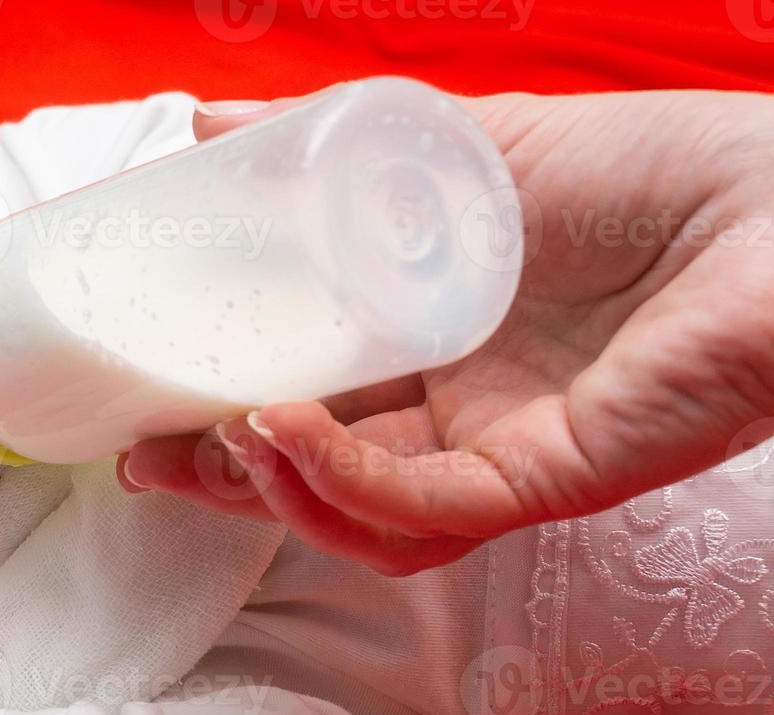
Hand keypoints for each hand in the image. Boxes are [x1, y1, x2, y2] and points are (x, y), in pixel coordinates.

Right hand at [118, 89, 773, 574]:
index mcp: (433, 348)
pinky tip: (282, 430)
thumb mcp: (461, 147)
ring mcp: (499, 454)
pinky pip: (424, 507)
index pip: (306, 396)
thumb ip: (332, 146)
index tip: (141, 389)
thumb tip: (205, 127)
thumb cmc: (646, 170)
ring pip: (359, 514)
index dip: (219, 406)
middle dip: (224, 479)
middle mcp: (459, 415)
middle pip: (318, 476)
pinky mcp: (546, 479)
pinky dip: (342, 479)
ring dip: (273, 491)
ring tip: (212, 439)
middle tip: (141, 457)